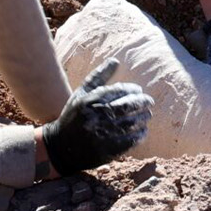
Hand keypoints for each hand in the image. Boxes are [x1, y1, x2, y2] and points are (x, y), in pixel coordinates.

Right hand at [40, 59, 153, 176]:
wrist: (61, 147)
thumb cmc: (74, 116)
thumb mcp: (82, 94)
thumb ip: (98, 76)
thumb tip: (116, 60)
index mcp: (90, 101)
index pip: (119, 91)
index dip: (133, 90)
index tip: (138, 91)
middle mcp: (96, 117)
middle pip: (128, 106)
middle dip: (143, 102)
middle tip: (149, 102)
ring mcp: (102, 134)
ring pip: (131, 123)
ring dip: (143, 118)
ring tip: (147, 115)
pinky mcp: (107, 150)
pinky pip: (130, 140)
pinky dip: (140, 134)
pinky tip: (142, 130)